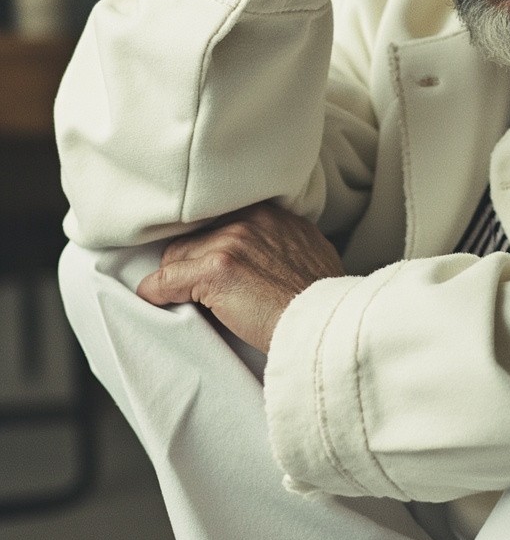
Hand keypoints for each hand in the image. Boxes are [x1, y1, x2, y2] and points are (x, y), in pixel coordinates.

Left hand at [136, 202, 344, 353]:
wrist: (322, 325)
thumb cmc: (318, 301)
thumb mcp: (308, 254)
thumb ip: (281, 243)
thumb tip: (260, 256)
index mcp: (273, 214)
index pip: (218, 222)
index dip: (209, 248)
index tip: (206, 266)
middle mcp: (253, 219)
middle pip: (193, 237)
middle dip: (192, 265)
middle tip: (198, 292)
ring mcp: (233, 241)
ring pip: (176, 258)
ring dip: (178, 281)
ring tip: (191, 303)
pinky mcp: (217, 269)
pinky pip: (165, 281)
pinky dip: (157, 294)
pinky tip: (160, 304)